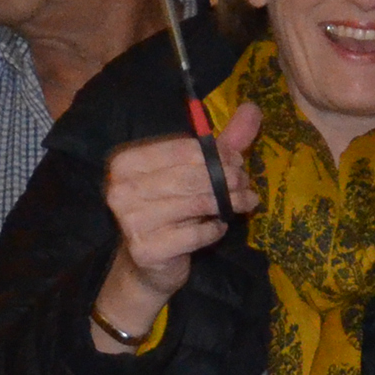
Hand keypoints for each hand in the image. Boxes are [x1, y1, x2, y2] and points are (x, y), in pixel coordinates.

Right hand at [93, 102, 260, 350]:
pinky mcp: (146, 249)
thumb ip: (222, 142)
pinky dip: (214, 229)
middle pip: (191, 176)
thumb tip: (253, 109)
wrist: (148, 266)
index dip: (217, 154)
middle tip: (246, 185)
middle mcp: (121, 189)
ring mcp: (130, 221)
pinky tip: (218, 227)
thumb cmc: (171, 212)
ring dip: (229, 203)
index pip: (182, 149)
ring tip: (244, 203)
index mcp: (126, 162)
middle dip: (227, 179)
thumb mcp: (194, 173)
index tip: (238, 162)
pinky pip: (196, 234)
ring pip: (196, 204)